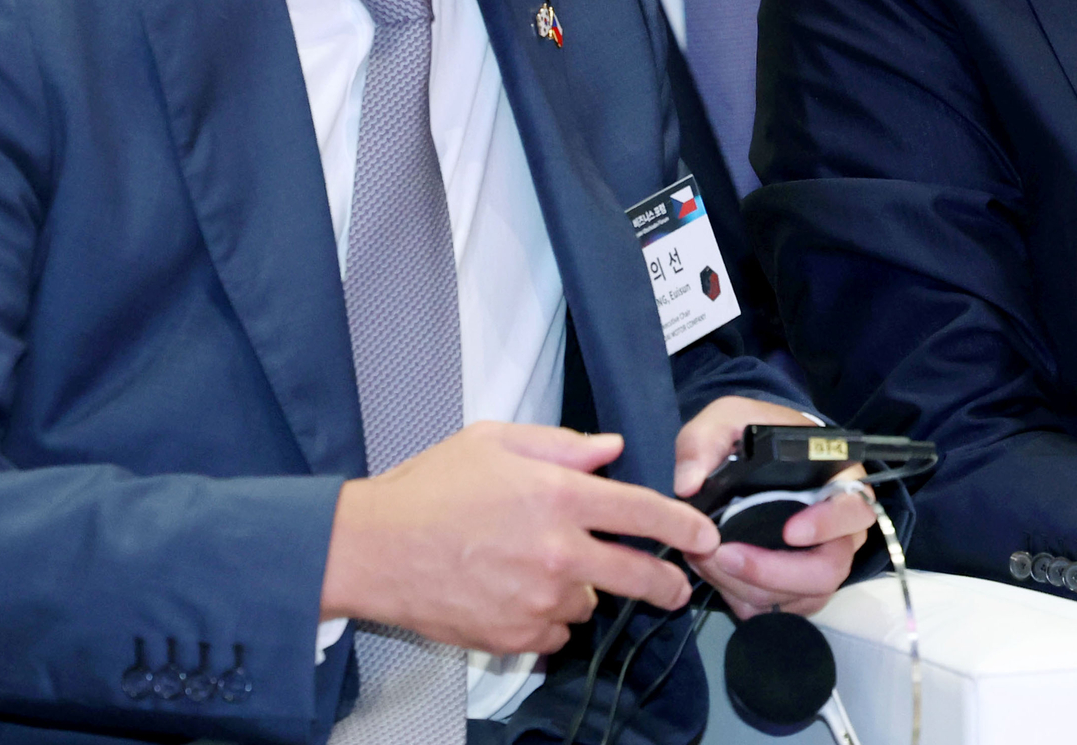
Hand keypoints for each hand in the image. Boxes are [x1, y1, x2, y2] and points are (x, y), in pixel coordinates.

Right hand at [320, 421, 719, 656]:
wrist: (370, 549)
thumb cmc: (429, 488)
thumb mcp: (496, 441)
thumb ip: (563, 445)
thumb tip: (612, 449)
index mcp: (558, 495)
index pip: (644, 513)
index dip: (685, 526)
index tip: (705, 536)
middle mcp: (557, 551)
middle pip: (638, 575)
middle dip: (666, 583)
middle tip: (675, 587)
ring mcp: (536, 599)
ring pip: (590, 603)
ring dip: (583, 590)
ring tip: (541, 568)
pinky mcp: (514, 636)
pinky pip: (554, 631)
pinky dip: (548, 617)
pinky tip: (518, 594)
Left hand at [673, 397, 874, 620]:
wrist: (755, 461)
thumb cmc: (753, 437)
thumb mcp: (727, 420)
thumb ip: (704, 442)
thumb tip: (688, 484)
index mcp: (838, 481)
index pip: (854, 510)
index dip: (827, 526)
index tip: (789, 531)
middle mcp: (841, 528)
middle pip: (829, 569)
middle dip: (773, 573)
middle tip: (725, 557)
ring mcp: (823, 562)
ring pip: (802, 596)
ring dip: (750, 588)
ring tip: (708, 562)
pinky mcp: (802, 588)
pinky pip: (783, 609)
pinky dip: (748, 600)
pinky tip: (721, 577)